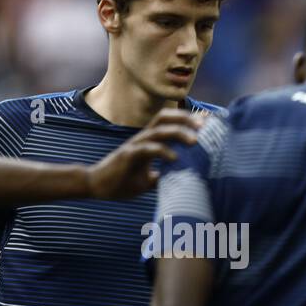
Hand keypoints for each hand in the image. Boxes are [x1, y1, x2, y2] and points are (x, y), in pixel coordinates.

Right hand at [86, 109, 204, 199]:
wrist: (97, 186)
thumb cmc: (122, 182)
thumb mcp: (150, 180)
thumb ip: (166, 175)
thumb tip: (185, 181)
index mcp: (149, 141)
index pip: (170, 123)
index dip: (187, 119)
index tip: (208, 121)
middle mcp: (143, 138)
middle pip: (164, 118)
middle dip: (185, 119)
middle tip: (206, 126)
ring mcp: (135, 145)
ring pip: (158, 131)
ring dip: (178, 133)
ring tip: (196, 141)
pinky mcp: (127, 155)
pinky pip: (147, 149)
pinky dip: (162, 152)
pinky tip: (175, 158)